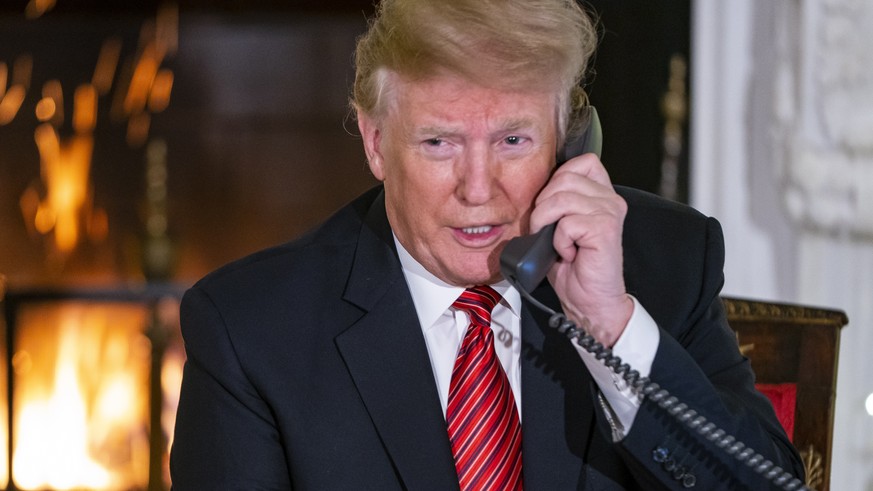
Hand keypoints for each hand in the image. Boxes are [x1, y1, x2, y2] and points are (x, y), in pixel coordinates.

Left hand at [529, 153, 633, 346]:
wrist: (589, 301)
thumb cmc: (574, 268)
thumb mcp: (559, 226)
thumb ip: (556, 201)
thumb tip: (533, 187)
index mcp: (601, 194)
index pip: (582, 162)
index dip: (558, 178)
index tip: (551, 205)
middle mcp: (610, 199)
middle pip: (564, 178)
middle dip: (544, 205)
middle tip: (547, 230)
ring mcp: (609, 212)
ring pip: (561, 199)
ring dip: (547, 223)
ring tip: (556, 242)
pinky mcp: (605, 229)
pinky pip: (566, 223)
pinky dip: (559, 241)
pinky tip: (569, 253)